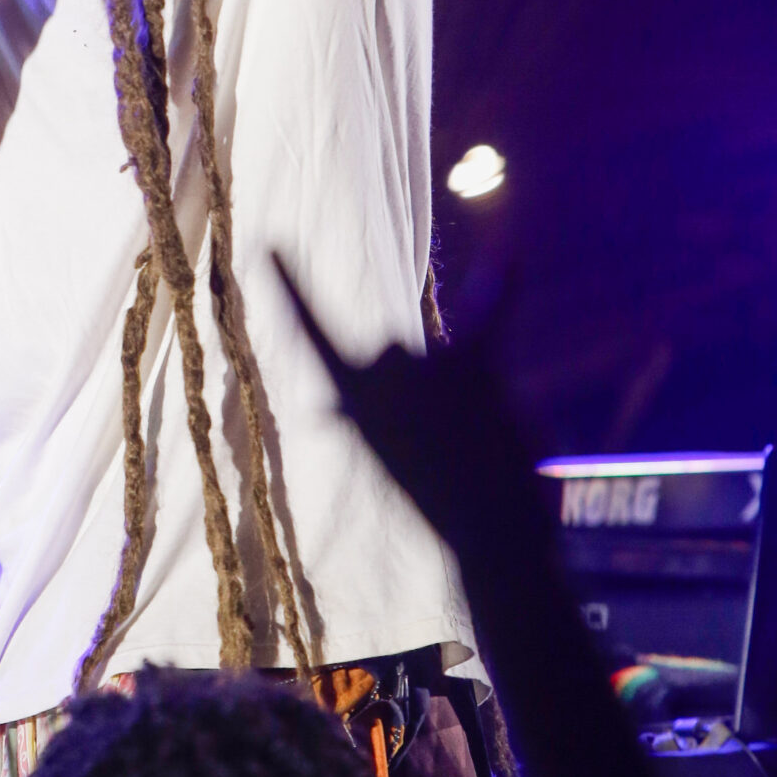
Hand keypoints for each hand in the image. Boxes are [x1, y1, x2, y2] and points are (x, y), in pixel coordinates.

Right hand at [275, 259, 548, 571]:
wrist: (489, 534)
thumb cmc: (434, 496)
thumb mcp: (381, 454)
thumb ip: (358, 415)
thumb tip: (322, 408)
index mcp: (351, 398)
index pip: (312, 334)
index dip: (288, 287)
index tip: (265, 242)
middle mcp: (380, 374)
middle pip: (403, 350)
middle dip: (425, 385)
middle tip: (442, 442)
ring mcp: (426, 367)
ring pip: (448, 353)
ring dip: (468, 391)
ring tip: (474, 442)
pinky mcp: (475, 368)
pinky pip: (491, 317)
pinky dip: (503, 288)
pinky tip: (511, 260)